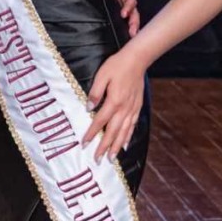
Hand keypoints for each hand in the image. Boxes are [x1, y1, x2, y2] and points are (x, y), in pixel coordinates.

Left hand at [82, 48, 146, 163]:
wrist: (137, 60)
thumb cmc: (116, 66)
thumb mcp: (101, 75)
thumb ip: (95, 92)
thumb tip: (88, 108)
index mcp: (114, 101)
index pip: (100, 122)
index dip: (91, 134)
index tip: (84, 144)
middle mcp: (124, 108)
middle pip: (113, 132)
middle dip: (104, 147)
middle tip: (98, 160)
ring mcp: (132, 109)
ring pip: (124, 132)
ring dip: (117, 147)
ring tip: (111, 159)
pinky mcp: (137, 107)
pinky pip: (133, 126)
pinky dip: (128, 137)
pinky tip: (125, 145)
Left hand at [111, 0, 139, 35]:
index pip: (130, 0)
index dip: (128, 6)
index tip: (124, 14)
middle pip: (134, 12)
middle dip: (134, 21)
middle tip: (132, 30)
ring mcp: (123, 5)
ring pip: (133, 17)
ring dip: (134, 26)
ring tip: (133, 35)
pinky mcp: (119, 9)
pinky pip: (127, 19)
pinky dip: (129, 27)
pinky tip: (129, 36)